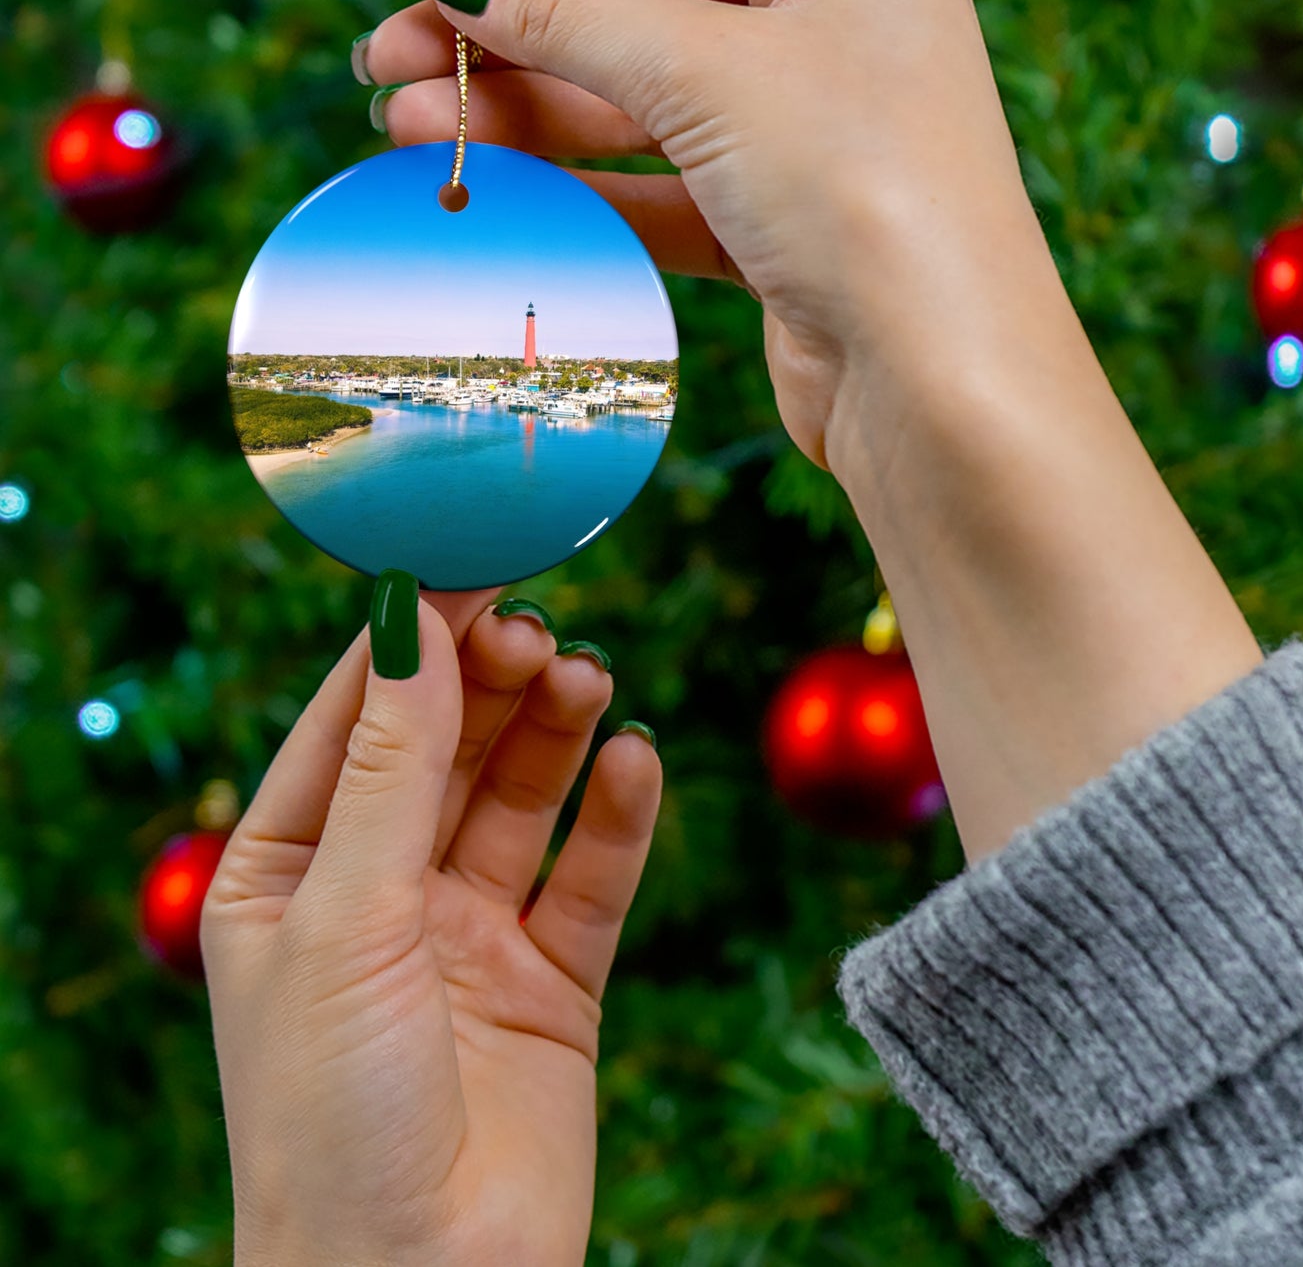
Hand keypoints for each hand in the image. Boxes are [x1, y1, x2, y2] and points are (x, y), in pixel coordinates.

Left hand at [202, 583, 661, 1266]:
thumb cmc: (332, 1116)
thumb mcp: (346, 919)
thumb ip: (391, 768)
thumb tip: (412, 623)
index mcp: (289, 874)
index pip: (352, 722)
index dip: (409, 642)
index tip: (467, 564)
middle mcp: (380, 893)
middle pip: (447, 749)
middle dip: (490, 684)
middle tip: (539, 630)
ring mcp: (469, 934)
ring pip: (522, 799)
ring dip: (555, 733)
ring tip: (588, 679)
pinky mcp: (553, 981)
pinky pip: (592, 877)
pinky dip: (618, 817)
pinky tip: (636, 762)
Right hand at [360, 0, 1050, 477]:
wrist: (938, 385)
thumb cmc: (863, 194)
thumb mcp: (707, 74)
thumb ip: (571, 15)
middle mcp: (834, 33)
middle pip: (636, 18)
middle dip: (508, 42)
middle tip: (385, 65)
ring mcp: (808, 137)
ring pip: (639, 112)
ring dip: (525, 120)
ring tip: (408, 129)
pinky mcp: (782, 231)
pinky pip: (661, 192)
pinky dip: (580, 191)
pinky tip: (492, 187)